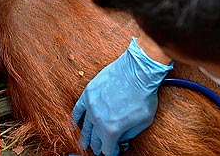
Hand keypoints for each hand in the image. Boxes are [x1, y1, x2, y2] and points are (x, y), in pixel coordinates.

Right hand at [72, 38, 172, 155]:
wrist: (138, 71)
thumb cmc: (143, 95)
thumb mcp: (143, 121)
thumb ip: (129, 133)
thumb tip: (122, 138)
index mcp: (112, 129)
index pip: (107, 149)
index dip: (111, 152)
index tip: (113, 151)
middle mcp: (99, 119)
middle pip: (95, 139)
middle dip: (97, 146)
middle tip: (99, 149)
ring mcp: (92, 105)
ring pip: (85, 126)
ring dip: (85, 136)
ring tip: (84, 143)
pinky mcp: (89, 93)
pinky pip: (78, 108)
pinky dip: (76, 117)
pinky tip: (76, 123)